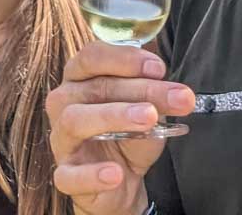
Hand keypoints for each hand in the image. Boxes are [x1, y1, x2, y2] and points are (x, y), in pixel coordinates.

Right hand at [46, 43, 194, 214]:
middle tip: (176, 97)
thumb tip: (180, 93)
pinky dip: (92, 174)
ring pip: (75, 120)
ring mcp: (61, 139)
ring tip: (148, 119)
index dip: (124, 58)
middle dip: (139, 89)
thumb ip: (156, 99)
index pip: (92, 56)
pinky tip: (116, 174)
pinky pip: (69, 175)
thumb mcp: (148, 113)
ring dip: (114, 116)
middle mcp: (64, 103)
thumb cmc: (127, 138)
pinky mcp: (65, 175)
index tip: (159, 68)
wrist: (121, 185)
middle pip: (93, 87)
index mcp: (80, 79)